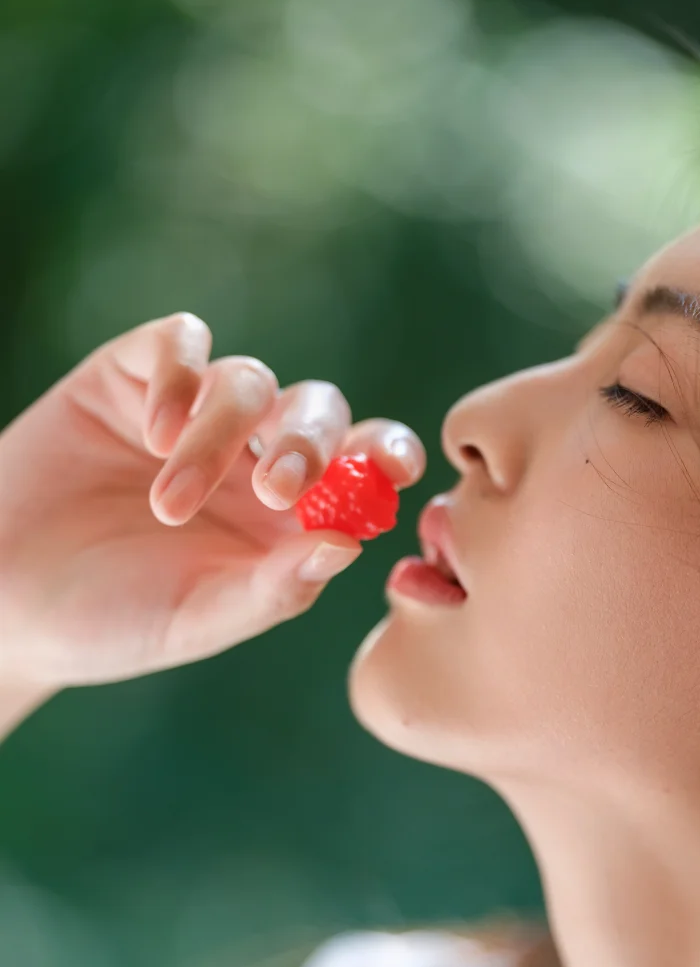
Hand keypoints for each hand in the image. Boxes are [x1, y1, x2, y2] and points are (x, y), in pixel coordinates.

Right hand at [0, 312, 425, 690]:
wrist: (0, 600)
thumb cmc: (108, 623)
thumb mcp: (196, 622)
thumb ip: (273, 591)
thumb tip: (348, 544)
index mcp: (289, 521)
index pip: (364, 467)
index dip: (389, 454)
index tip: (394, 467)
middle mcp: (253, 460)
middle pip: (320, 411)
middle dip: (310, 443)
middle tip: (277, 490)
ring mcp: (197, 416)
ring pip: (250, 382)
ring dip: (221, 437)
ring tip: (167, 503)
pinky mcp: (133, 378)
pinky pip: (184, 343)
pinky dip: (183, 376)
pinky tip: (157, 432)